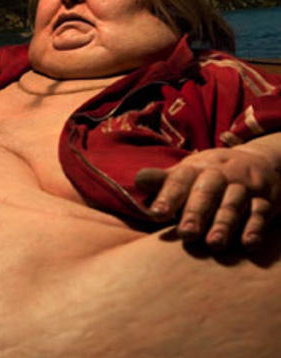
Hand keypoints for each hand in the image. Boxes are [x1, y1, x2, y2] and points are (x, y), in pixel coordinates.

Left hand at [135, 147, 280, 250]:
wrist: (258, 159)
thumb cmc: (210, 174)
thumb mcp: (188, 172)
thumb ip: (164, 180)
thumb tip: (138, 179)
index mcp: (196, 169)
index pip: (179, 180)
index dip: (168, 196)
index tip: (156, 214)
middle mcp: (221, 175)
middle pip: (208, 192)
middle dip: (196, 213)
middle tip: (186, 233)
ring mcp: (244, 188)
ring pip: (234, 204)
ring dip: (224, 224)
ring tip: (214, 243)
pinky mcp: (266, 201)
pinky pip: (261, 213)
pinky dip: (255, 228)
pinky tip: (248, 243)